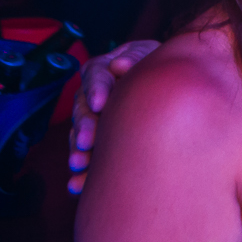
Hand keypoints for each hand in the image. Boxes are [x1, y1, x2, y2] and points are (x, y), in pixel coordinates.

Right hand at [67, 40, 160, 193]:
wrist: (165, 80)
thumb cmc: (155, 63)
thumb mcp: (148, 54)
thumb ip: (135, 59)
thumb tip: (119, 66)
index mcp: (102, 70)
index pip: (96, 76)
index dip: (97, 89)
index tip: (100, 103)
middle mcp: (91, 95)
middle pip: (84, 109)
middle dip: (85, 127)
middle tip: (87, 143)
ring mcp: (92, 119)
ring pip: (81, 134)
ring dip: (79, 151)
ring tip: (80, 165)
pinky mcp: (98, 141)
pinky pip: (88, 156)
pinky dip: (83, 172)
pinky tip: (76, 186)